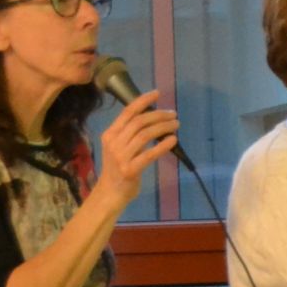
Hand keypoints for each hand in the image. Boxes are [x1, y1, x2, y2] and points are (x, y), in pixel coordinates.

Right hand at [89, 89, 179, 210]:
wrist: (110, 193)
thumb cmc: (118, 168)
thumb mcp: (118, 147)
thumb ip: (130, 134)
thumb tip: (153, 117)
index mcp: (110, 134)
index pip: (127, 112)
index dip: (143, 100)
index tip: (158, 93)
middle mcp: (114, 142)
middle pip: (139, 122)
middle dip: (159, 115)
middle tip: (173, 114)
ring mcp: (121, 156)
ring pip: (145, 135)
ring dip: (163, 127)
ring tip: (176, 125)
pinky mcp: (130, 169)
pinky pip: (150, 154)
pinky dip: (163, 145)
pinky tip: (173, 140)